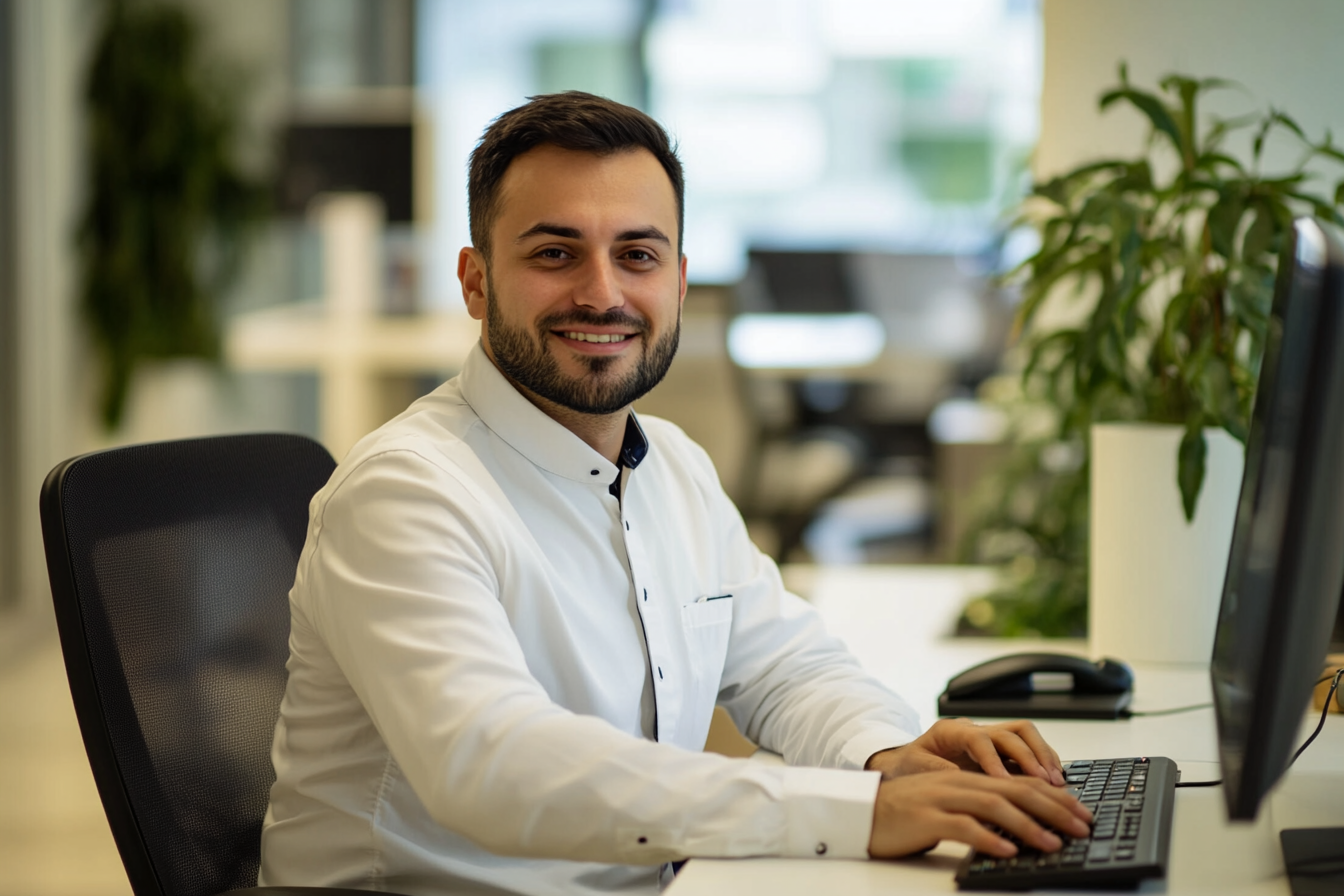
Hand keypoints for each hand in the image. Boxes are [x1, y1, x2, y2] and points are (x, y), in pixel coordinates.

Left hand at [866, 718, 1065, 784]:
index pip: (979, 739)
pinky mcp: (1000, 752)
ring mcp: (989, 738)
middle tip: (1044, 782)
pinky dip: (1044, 761)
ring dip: (1042, 756)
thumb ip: (939, 771)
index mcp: (950, 732)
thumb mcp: (916, 769)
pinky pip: (1028, 747)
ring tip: (1056, 782)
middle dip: (1030, 756)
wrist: (903, 765)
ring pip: (1024, 734)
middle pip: (1010, 732)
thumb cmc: (908, 767)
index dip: (994, 760)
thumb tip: (964, 779)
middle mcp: (974, 730)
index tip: (1005, 783)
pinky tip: (1054, 781)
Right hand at [867, 769, 1092, 858]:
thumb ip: (981, 811)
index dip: (1055, 797)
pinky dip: (987, 838)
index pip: (1020, 782)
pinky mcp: (926, 818)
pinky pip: (962, 827)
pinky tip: (1006, 850)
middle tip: (1081, 827)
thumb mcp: (950, 806)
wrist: (861, 811)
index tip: (1082, 814)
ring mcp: (942, 798)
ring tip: (1052, 842)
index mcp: (968, 777)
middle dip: (1053, 809)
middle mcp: (958, 782)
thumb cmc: (907, 814)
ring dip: (1027, 825)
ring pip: (993, 805)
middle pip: (1014, 790)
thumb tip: (1021, 830)